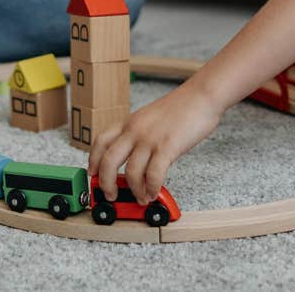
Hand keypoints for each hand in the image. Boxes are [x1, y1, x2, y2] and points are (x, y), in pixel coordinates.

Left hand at [89, 82, 222, 205]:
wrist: (201, 95)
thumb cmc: (181, 107)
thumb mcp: (150, 117)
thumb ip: (139, 134)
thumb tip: (135, 158)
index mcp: (129, 121)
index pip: (100, 141)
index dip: (93, 161)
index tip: (93, 174)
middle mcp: (135, 129)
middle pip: (108, 160)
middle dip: (106, 183)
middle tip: (110, 195)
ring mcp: (150, 138)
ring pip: (130, 172)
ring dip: (134, 191)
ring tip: (141, 197)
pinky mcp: (167, 147)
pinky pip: (153, 175)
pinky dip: (151, 188)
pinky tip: (154, 192)